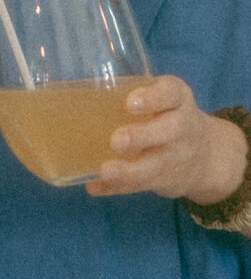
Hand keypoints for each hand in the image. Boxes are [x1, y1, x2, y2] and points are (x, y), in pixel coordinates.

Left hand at [86, 75, 246, 203]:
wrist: (207, 156)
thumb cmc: (166, 116)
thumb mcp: (162, 98)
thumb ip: (130, 92)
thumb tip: (71, 90)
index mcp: (178, 100)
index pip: (172, 93)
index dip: (153, 98)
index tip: (130, 103)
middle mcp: (182, 127)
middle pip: (171, 130)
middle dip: (143, 136)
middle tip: (116, 140)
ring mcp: (175, 157)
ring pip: (156, 166)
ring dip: (129, 171)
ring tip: (106, 171)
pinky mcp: (165, 180)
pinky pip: (141, 186)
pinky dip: (117, 188)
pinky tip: (95, 186)